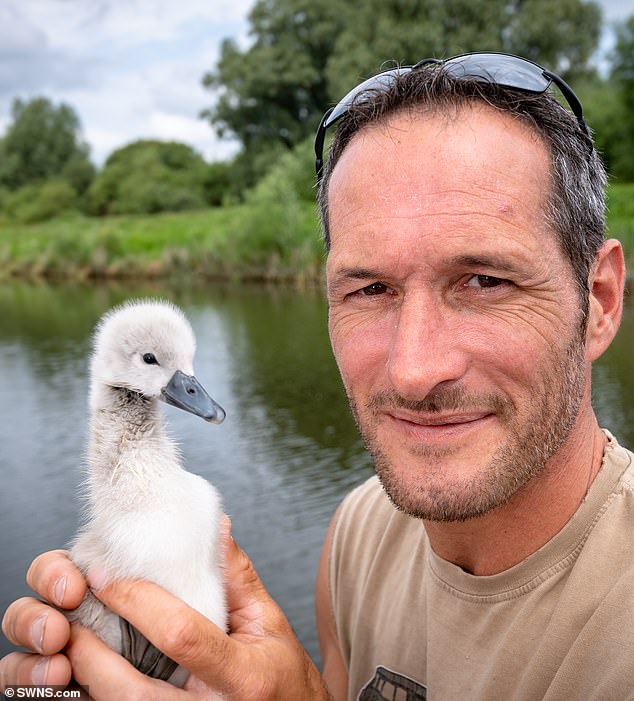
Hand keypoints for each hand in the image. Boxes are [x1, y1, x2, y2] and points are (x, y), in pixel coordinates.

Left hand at [2, 531, 331, 699]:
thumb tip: (214, 525)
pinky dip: (101, 698)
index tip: (106, 574)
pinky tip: (88, 675)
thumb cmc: (281, 674)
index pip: (180, 634)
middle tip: (68, 615)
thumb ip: (236, 576)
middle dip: (93, 652)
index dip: (138, 601)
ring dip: (87, 681)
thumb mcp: (268, 620)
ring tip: (68, 645)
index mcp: (244, 675)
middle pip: (134, 690)